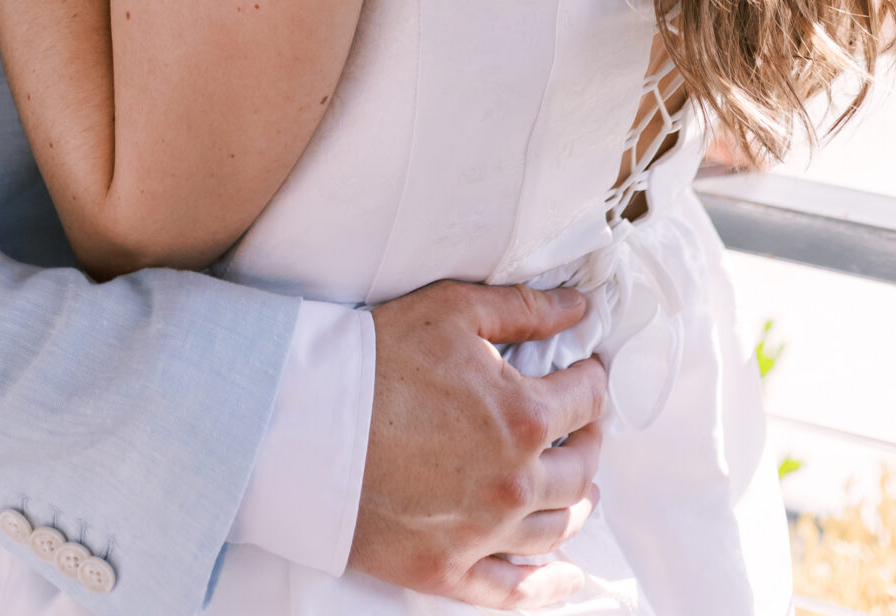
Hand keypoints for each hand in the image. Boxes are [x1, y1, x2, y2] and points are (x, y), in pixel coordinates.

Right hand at [352, 280, 604, 608]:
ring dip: (577, 503)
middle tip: (585, 426)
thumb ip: (525, 308)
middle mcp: (512, 484)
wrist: (303, 420)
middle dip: (590, 440)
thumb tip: (579, 307)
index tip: (587, 372)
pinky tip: (565, 576)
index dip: (592, 380)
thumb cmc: (374, 359)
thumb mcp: (453, 311)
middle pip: (580, 469)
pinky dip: (547, 586)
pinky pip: (513, 591)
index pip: (586, 401)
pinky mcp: (446, 570)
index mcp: (521, 418)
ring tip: (579, 486)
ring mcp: (481, 534)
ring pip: (556, 528)